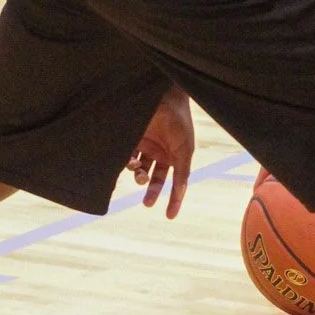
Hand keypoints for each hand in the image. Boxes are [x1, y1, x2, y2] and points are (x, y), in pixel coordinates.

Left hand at [128, 88, 193, 217]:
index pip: (175, 182)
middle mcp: (161, 154)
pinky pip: (129, 157)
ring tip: (139, 172)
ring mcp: (146, 147)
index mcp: (176, 157)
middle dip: (150, 191)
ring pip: (140, 170)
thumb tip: (181, 191)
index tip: (170, 216)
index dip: (173, 199)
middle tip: (147, 203)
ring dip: (139, 176)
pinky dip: (129, 164)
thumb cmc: (180, 122)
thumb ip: (182, 171)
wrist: (165, 97)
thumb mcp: (185, 149)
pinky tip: (131, 163)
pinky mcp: (134, 140)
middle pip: (155, 179)